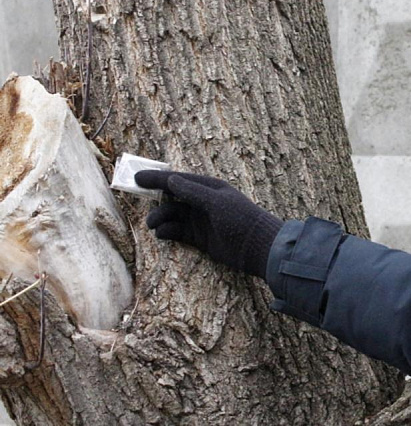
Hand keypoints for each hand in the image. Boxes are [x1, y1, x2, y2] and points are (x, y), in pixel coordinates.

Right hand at [134, 171, 282, 278]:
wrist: (257, 248)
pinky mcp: (199, 238)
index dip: (157, 179)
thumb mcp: (217, 202)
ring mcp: (201, 220)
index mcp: (209, 188)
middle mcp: (203, 202)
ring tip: (152, 224)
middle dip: (155, 198)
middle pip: (172, 197)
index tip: (137, 178)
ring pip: (173, 215)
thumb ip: (193, 192)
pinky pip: (177, 231)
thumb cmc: (241, 219)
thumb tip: (171, 180)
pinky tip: (161, 234)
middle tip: (137, 200)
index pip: (179, 180)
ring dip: (160, 217)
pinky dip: (167, 231)